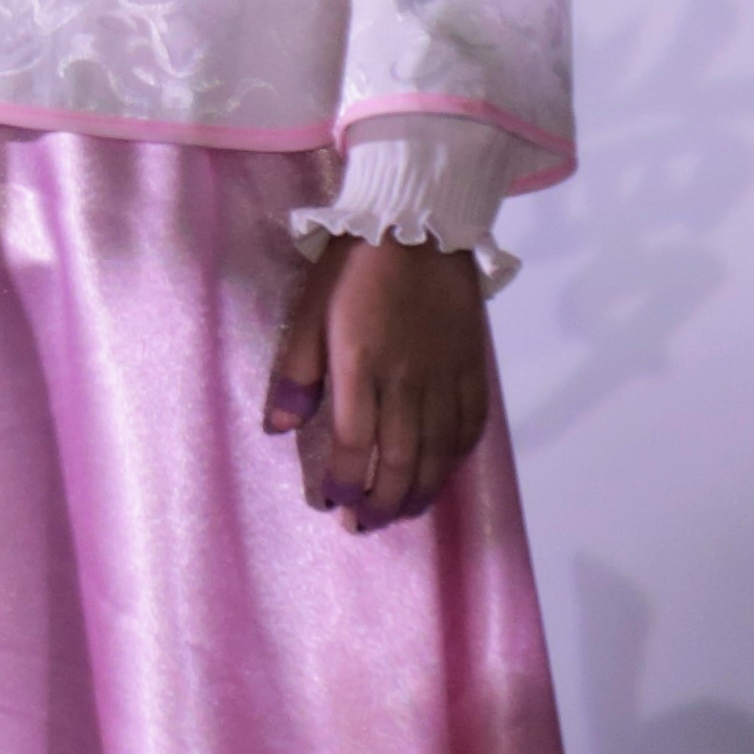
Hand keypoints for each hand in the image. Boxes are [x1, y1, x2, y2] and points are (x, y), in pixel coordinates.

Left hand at [269, 230, 492, 533]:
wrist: (420, 226)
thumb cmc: (354, 267)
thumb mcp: (308, 312)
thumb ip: (295, 373)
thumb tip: (278, 428)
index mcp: (363, 367)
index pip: (355, 443)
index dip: (344, 482)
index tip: (330, 505)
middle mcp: (410, 380)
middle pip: (401, 459)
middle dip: (382, 501)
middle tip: (364, 527)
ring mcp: (447, 376)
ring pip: (439, 451)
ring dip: (419, 490)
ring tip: (400, 513)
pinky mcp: (474, 367)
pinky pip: (472, 425)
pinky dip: (457, 458)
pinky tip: (442, 472)